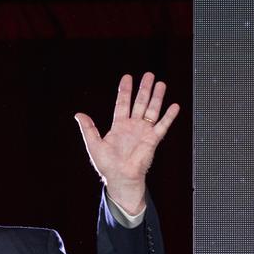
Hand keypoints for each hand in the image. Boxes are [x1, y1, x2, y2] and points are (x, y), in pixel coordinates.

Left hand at [74, 73, 180, 215]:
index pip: (122, 103)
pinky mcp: (153, 140)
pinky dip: (169, 116)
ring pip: (152, 110)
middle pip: (140, 103)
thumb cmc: (107, 165)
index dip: (125, 90)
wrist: (121, 178)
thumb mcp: (94, 144)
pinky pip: (162, 125)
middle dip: (144, 88)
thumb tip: (78, 115)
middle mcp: (132, 126)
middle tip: (149, 75)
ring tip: (161, 84)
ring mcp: (144, 132)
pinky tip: (174, 106)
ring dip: (157, 97)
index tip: (128, 77)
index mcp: (119, 126)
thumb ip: (88, 129)